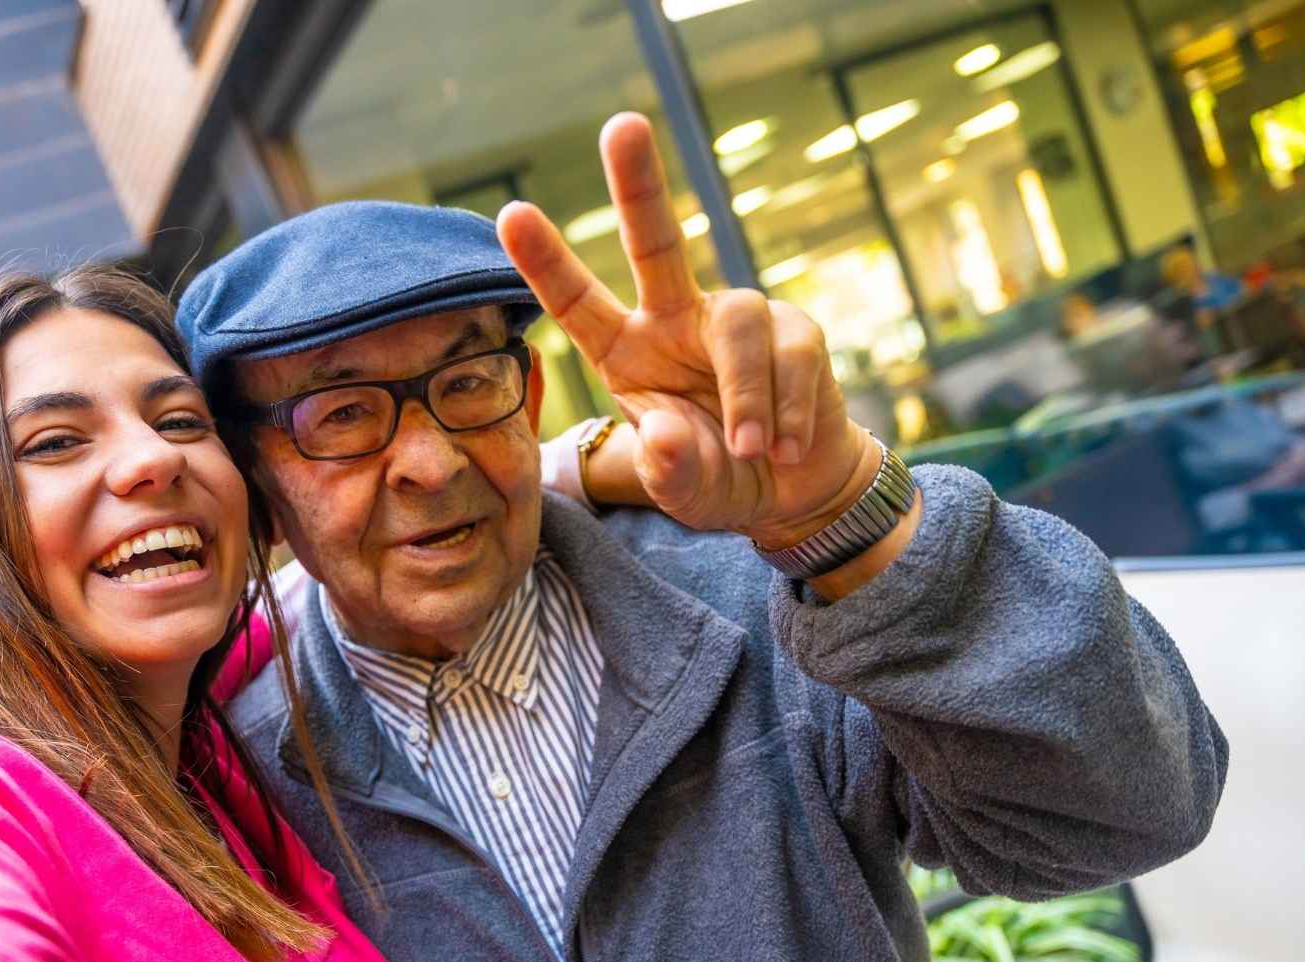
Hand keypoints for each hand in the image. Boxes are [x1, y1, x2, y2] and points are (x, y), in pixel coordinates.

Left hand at [497, 112, 875, 546]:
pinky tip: (783, 447)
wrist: (795, 488)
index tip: (510, 213)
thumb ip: (670, 470)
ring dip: (744, 396)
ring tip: (750, 451)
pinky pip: (791, 356)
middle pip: (657, 242)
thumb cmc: (719, 479)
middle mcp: (675, 319)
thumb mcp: (684, 492)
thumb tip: (667, 432)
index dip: (546, 262)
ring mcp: (736, 318)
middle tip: (622, 126)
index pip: (578, 303)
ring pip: (738, 324)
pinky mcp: (793, 329)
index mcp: (625, 351)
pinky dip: (787, 411)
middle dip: (639, 183)